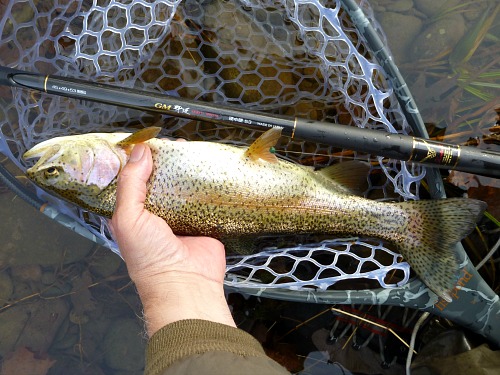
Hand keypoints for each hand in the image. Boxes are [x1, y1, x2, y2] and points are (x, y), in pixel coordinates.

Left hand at [109, 143, 234, 335]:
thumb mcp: (129, 218)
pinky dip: (207, 184)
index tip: (147, 142)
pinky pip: (205, 196)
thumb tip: (139, 152)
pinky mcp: (204, 218)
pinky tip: (209, 168)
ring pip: (183, 185)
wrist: (186, 283)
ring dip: (187, 169)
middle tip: (173, 146)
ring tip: (191, 151)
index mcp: (134, 213)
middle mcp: (157, 213)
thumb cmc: (150, 257)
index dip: (138, 161)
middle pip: (161, 180)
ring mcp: (182, 215)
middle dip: (166, 162)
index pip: (134, 180)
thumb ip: (131, 184)